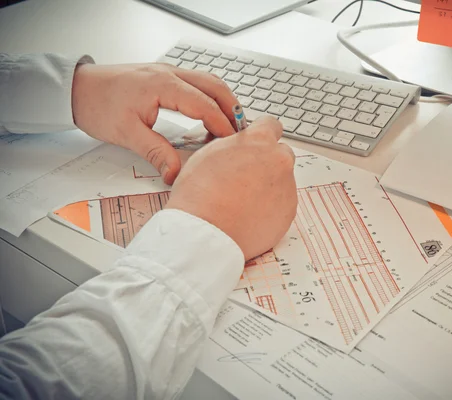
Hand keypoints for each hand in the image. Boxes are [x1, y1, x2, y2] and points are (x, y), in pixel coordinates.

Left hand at [71, 63, 238, 184]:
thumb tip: (176, 174)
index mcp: (162, 85)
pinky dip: (211, 97)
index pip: (204, 104)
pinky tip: (210, 115)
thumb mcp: (127, 134)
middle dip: (233, 109)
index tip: (234, 143)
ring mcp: (168, 72)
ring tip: (231, 125)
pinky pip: (198, 83)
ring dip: (224, 101)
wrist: (77, 88)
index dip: (222, 125)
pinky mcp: (165, 76)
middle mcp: (169, 74)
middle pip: (215, 86)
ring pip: (209, 81)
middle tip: (242, 133)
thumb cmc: (98, 105)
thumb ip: (156, 153)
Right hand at [166, 117, 297, 259]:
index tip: (258, 144)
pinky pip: (283, 205)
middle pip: (281, 154)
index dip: (263, 135)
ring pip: (282, 181)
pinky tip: (250, 215)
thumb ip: (232, 145)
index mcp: (259, 141)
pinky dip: (271, 208)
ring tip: (243, 202)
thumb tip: (239, 146)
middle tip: (247, 177)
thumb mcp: (209, 154)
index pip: (272, 125)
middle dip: (268, 162)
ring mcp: (287, 187)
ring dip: (269, 187)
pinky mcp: (289, 212)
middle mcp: (279, 161)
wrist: (206, 232)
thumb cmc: (200, 195)